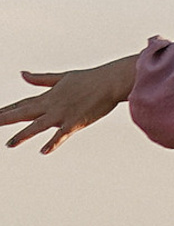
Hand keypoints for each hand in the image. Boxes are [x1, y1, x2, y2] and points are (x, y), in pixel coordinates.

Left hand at [2, 52, 141, 153]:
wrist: (112, 80)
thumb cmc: (90, 78)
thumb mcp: (63, 77)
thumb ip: (41, 79)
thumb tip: (22, 74)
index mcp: (49, 95)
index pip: (22, 104)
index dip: (6, 110)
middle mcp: (52, 105)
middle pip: (23, 113)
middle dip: (5, 119)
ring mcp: (63, 114)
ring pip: (38, 126)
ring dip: (23, 135)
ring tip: (9, 144)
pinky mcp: (75, 122)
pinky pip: (62, 135)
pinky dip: (53, 143)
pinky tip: (43, 151)